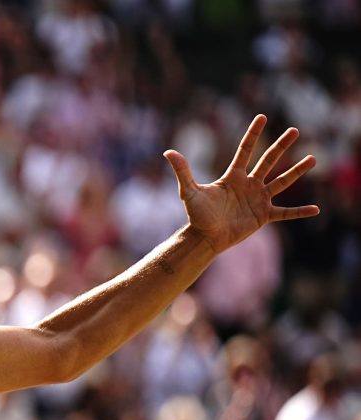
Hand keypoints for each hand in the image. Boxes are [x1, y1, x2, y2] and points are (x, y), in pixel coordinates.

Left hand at [164, 114, 317, 253]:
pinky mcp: (264, 216)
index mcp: (233, 176)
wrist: (205, 238)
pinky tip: (316, 209)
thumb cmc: (197, 215)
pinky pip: (286, 213)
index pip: (245, 150)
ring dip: (297, 171)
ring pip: (282, 182)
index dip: (253, 134)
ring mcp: (258, 199)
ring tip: (313, 158)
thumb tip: (168, 152)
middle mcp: (249, 185)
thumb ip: (182, 172)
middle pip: (268, 161)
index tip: (262, 116)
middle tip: (295, 130)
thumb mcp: (189, 192)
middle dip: (281, 145)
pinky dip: (299, 212)